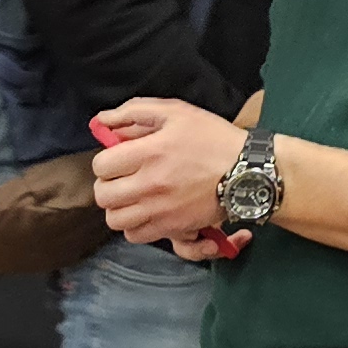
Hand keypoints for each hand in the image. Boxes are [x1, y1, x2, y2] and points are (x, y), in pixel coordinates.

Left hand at [90, 97, 248, 247]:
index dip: (106, 161)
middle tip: (122, 178)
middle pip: (103, 195)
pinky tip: (145, 211)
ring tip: (132, 196)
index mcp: (149, 152)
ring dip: (119, 207)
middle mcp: (151, 184)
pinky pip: (135, 235)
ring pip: (115, 219)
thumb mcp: (176, 112)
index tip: (118, 158)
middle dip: (108, 185)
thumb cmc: (212, 138)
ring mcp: (160, 210)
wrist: (247, 171)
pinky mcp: (172, 228)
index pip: (101, 165)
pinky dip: (135, 226)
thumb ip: (134, 112)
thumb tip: (101, 121)